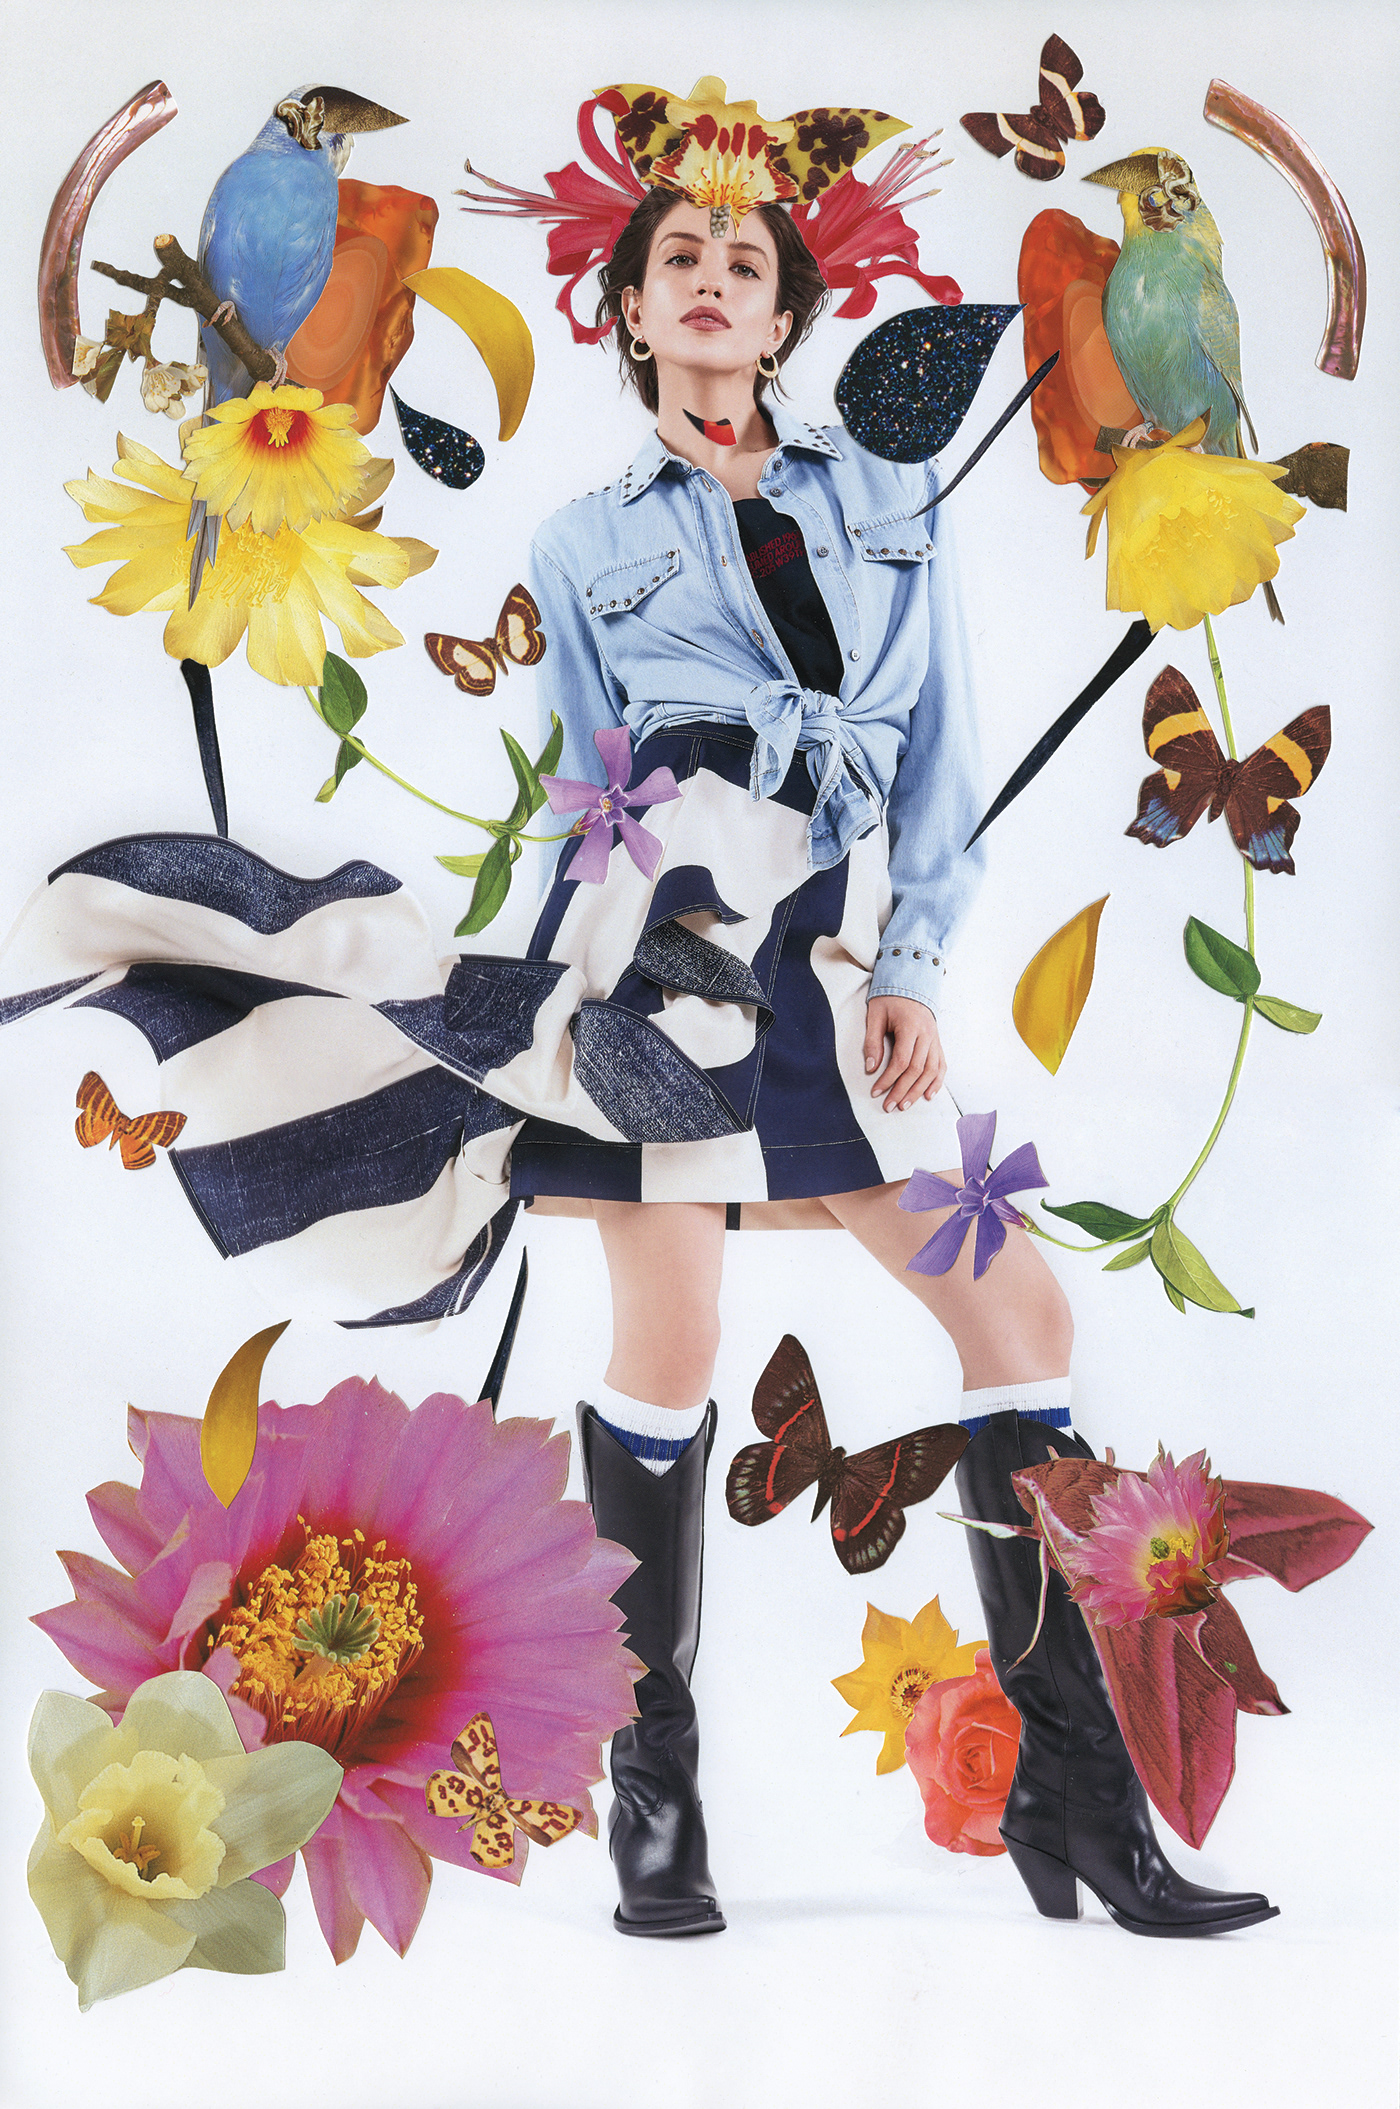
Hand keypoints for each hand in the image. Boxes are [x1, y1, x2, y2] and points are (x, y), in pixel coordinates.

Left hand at [864, 995, 945, 1112]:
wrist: (911, 983)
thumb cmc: (890, 999)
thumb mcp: (875, 1015)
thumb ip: (872, 1041)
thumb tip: (871, 1068)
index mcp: (911, 1027)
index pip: (901, 1061)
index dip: (888, 1079)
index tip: (876, 1091)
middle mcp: (927, 1035)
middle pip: (917, 1069)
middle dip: (902, 1090)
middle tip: (890, 1106)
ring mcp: (935, 1039)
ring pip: (931, 1070)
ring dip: (918, 1091)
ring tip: (905, 1105)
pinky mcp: (937, 1042)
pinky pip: (941, 1065)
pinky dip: (936, 1082)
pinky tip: (929, 1095)